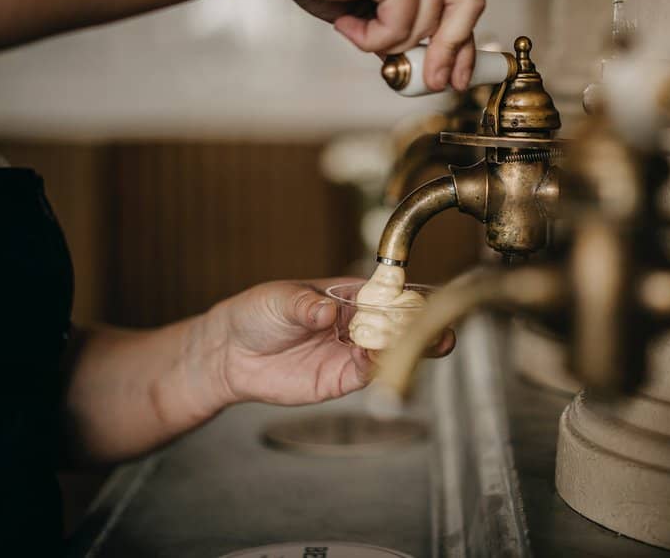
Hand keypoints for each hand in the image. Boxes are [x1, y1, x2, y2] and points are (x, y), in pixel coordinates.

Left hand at [202, 279, 454, 406]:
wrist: (231, 353)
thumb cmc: (257, 313)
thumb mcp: (278, 300)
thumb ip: (305, 306)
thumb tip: (326, 310)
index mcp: (350, 293)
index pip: (388, 291)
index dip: (410, 295)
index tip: (425, 300)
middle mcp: (358, 321)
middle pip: (399, 323)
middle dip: (421, 326)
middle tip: (439, 330)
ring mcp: (352, 350)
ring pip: (390, 350)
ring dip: (409, 350)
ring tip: (426, 347)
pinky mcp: (341, 378)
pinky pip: (368, 374)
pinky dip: (379, 370)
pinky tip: (384, 364)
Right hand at [278, 0, 485, 91]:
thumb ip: (401, 21)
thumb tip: (418, 59)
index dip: (462, 39)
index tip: (458, 71)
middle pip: (467, 7)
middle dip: (449, 52)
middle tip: (432, 81)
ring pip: (425, 26)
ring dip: (384, 39)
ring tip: (352, 22)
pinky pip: (401, 29)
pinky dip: (370, 37)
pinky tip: (347, 19)